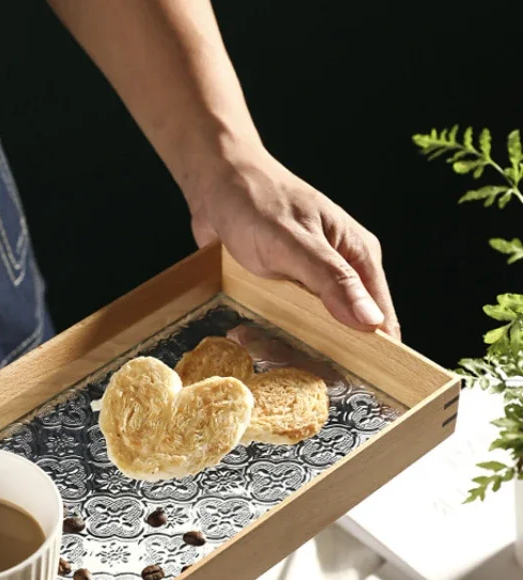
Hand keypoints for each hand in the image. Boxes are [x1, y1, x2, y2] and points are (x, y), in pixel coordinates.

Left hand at [188, 145, 400, 338]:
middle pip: (343, 336)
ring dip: (279, 346)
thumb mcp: (293, 242)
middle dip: (310, 353)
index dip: (369, 354)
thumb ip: (332, 281)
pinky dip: (263, 336)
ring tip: (246, 337)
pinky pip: (282, 329)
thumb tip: (370, 322)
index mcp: (358, 257)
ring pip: (309, 337)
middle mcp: (341, 275)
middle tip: (272, 352)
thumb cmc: (256, 202)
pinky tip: (240, 331)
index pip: (380, 319)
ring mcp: (311, 286)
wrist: (216, 184)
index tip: (342, 378)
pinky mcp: (283, 294)